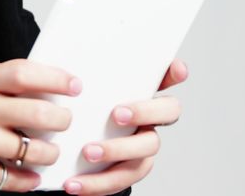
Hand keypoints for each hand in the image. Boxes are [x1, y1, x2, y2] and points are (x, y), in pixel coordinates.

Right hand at [0, 59, 80, 190]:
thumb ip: (3, 89)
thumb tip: (48, 93)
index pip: (25, 74)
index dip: (55, 78)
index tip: (74, 86)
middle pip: (38, 113)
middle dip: (61, 122)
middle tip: (63, 125)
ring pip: (31, 150)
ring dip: (47, 155)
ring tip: (46, 154)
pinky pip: (11, 178)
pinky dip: (26, 181)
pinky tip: (29, 177)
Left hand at [63, 59, 188, 194]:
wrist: (67, 139)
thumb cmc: (82, 107)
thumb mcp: (83, 87)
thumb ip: (88, 72)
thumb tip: (72, 61)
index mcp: (142, 93)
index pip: (168, 77)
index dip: (176, 73)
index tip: (177, 70)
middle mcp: (149, 120)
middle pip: (166, 114)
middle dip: (144, 113)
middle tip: (117, 114)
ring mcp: (141, 148)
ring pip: (143, 154)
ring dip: (115, 153)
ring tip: (87, 153)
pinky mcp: (126, 172)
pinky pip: (119, 181)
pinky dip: (96, 184)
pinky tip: (74, 183)